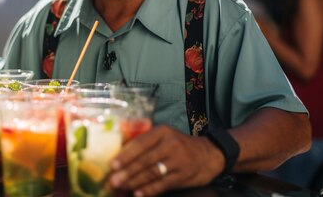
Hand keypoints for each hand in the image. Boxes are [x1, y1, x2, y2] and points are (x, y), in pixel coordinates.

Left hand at [109, 126, 223, 195]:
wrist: (209, 154)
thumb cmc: (179, 145)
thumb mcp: (165, 136)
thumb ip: (145, 142)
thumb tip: (120, 154)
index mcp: (163, 132)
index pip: (141, 143)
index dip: (126, 155)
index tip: (113, 164)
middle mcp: (171, 144)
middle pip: (145, 159)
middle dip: (127, 171)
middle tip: (113, 179)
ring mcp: (179, 160)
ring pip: (153, 172)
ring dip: (135, 181)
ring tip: (122, 187)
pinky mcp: (184, 175)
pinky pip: (163, 184)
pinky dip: (150, 190)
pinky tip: (138, 194)